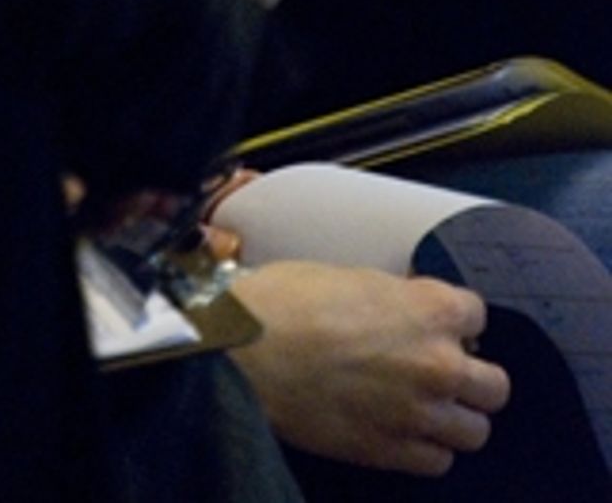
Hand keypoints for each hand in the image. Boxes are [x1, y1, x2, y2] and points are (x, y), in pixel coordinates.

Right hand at [231, 261, 510, 474]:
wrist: (246, 350)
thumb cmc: (288, 301)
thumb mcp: (354, 277)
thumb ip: (398, 299)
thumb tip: (412, 312)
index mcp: (431, 310)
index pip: (478, 315)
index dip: (455, 317)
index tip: (437, 322)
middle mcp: (438, 365)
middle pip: (494, 385)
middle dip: (473, 375)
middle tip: (442, 368)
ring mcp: (418, 415)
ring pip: (476, 431)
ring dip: (455, 417)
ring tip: (426, 405)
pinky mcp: (390, 453)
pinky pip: (438, 462)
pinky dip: (427, 448)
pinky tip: (403, 430)